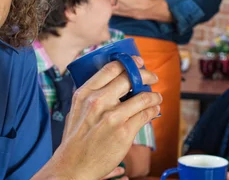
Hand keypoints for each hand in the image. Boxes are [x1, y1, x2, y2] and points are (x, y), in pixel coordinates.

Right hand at [39, 56, 160, 179]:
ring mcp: (112, 116)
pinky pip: (145, 114)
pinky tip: (153, 110)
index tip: (137, 62)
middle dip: (145, 75)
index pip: (110, 68)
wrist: (72, 166)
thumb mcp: (77, 109)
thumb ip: (92, 94)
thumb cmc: (75, 139)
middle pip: (129, 78)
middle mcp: (98, 101)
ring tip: (156, 98)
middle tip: (151, 78)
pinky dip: (153, 110)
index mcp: (84, 93)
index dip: (128, 62)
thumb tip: (114, 83)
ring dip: (153, 96)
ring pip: (142, 97)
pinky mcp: (123, 132)